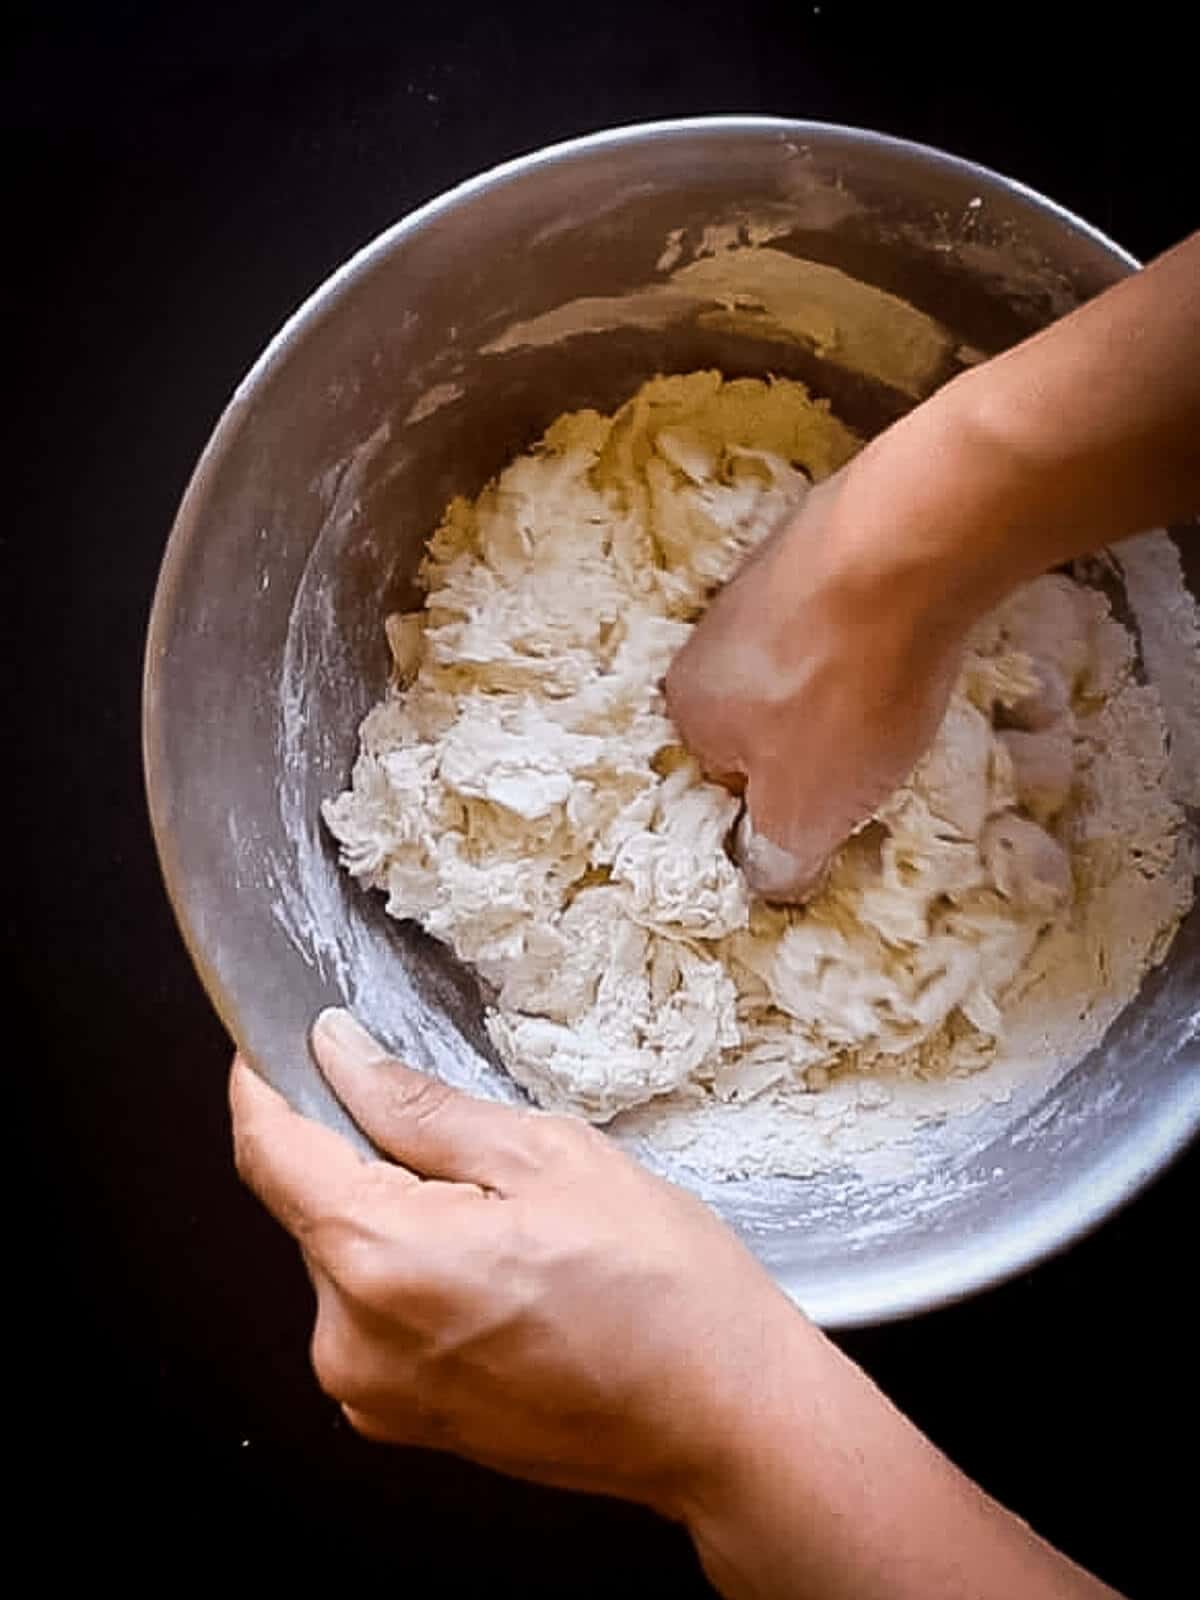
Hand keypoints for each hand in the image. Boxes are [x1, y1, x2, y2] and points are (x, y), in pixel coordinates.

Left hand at [232, 1010, 1119, 1599]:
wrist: (725, 1416)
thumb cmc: (661, 1286)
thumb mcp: (547, 1154)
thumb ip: (418, 1105)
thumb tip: (338, 1054)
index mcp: (380, 1259)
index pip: (269, 1149)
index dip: (263, 1082)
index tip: (274, 1041)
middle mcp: (352, 1341)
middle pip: (313, 1204)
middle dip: (364, 1152)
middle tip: (475, 1143)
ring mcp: (375, 1393)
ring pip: (350, 1258)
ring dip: (398, 1216)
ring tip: (514, 1222)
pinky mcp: (406, 1418)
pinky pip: (379, 1314)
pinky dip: (416, 1272)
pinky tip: (508, 1271)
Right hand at [667, 234, 1199, 905]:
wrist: (905, 540)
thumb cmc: (843, 691)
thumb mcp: (807, 809)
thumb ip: (778, 857)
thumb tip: (771, 879)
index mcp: (687, 709)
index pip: (723, 788)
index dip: (781, 809)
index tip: (836, 810)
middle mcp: (707, 642)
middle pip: (761, 719)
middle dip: (810, 743)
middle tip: (872, 757)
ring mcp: (760, 581)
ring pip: (798, 664)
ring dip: (839, 686)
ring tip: (896, 693)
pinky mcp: (817, 539)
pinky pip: (837, 613)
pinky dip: (866, 634)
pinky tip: (907, 638)